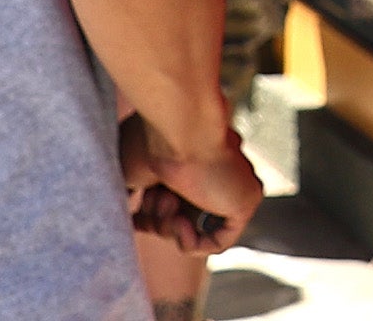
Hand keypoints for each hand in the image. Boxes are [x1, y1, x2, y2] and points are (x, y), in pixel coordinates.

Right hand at [119, 111, 257, 253]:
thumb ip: (130, 195)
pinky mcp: (246, 201)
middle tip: (154, 199)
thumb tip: (126, 218)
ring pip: (195, 229)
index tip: (132, 219)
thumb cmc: (150, 143)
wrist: (182, 130)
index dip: (148, 217)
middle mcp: (212, 173)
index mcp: (188, 164)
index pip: (170, 204)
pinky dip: (193, 242)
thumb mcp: (129, 173)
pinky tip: (181, 224)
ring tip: (169, 203)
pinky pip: (219, 241)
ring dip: (170, 226)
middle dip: (157, 219)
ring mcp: (230, 187)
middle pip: (180, 219)